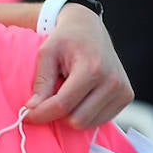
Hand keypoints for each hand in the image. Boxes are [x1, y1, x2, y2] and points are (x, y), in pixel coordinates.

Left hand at [25, 3, 133, 127]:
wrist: (90, 29)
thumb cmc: (65, 40)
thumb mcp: (47, 53)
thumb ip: (41, 82)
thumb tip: (32, 109)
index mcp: (92, 69)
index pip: (64, 104)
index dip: (42, 114)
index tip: (27, 116)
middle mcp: (113, 82)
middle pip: (77, 119)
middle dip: (57, 115)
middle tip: (48, 101)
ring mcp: (123, 91)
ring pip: (88, 124)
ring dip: (71, 115)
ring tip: (66, 93)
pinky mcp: (126, 97)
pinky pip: (99, 120)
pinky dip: (84, 114)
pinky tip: (79, 97)